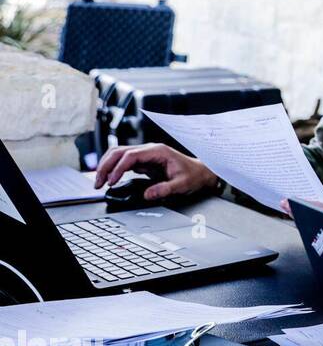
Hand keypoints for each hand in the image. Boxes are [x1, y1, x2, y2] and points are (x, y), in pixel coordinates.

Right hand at [93, 143, 217, 199]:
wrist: (200, 172)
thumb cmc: (193, 175)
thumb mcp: (182, 185)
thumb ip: (165, 189)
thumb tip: (148, 195)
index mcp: (157, 151)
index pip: (130, 155)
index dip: (118, 168)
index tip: (112, 182)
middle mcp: (149, 150)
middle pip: (119, 152)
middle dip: (106, 166)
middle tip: (98, 182)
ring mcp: (145, 154)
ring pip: (118, 155)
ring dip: (106, 166)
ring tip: (99, 181)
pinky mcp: (143, 161)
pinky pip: (123, 161)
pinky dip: (113, 169)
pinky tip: (109, 179)